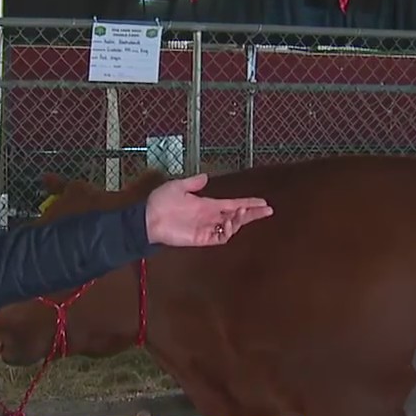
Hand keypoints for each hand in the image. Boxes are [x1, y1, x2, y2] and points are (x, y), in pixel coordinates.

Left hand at [144, 173, 272, 246]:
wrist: (148, 218)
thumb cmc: (161, 201)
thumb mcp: (178, 186)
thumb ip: (193, 183)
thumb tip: (206, 177)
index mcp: (208, 204)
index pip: (233, 204)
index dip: (248, 203)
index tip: (263, 202)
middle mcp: (210, 216)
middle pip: (237, 216)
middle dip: (252, 214)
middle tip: (267, 210)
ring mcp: (207, 228)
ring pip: (231, 226)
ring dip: (241, 220)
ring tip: (244, 213)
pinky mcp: (201, 238)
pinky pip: (220, 237)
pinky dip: (229, 231)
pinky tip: (232, 222)